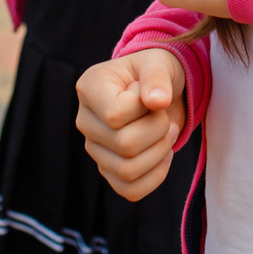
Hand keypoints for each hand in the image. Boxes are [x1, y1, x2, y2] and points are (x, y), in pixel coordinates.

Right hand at [76, 48, 186, 200]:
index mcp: (89, 88)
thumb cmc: (153, 72)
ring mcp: (95, 148)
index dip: (144, 108)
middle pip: (125, 145)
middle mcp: (86, 121)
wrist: (156, 91)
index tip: (150, 94)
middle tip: (164, 115)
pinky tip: (163, 155)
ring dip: (160, 152)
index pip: (115, 116)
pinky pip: (130, 190)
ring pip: (128, 170)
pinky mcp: (108, 170)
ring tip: (166, 132)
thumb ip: (157, 77)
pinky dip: (155, 176)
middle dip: (159, 130)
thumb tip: (157, 101)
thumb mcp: (159, 63)